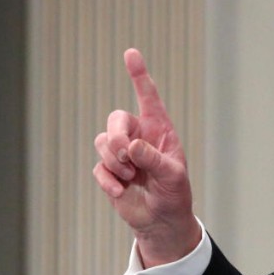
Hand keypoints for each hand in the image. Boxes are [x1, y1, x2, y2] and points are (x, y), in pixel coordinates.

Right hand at [93, 48, 201, 266]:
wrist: (162, 221)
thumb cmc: (174, 194)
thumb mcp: (173, 176)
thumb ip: (154, 159)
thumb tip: (131, 147)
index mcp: (159, 130)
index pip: (148, 98)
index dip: (139, 76)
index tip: (131, 53)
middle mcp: (138, 136)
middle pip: (116, 120)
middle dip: (117, 137)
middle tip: (127, 157)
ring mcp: (122, 154)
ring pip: (103, 142)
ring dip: (115, 161)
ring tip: (131, 177)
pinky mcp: (109, 172)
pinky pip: (99, 167)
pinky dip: (108, 179)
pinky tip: (121, 190)